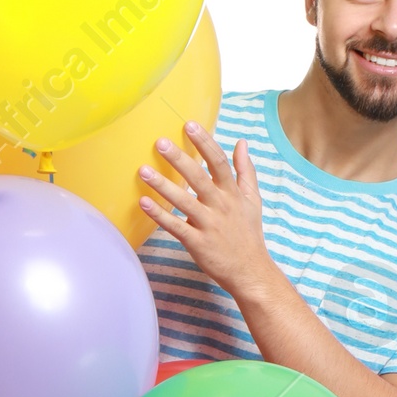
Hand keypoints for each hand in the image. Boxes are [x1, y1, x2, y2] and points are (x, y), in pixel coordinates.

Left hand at [138, 121, 278, 299]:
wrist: (250, 271)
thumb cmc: (248, 234)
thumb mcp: (253, 199)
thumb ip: (246, 170)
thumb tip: (243, 142)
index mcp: (233, 193)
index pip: (219, 162)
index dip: (205, 142)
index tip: (190, 125)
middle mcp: (221, 206)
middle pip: (199, 177)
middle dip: (179, 158)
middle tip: (159, 142)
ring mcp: (209, 225)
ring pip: (184, 201)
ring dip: (163, 185)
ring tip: (143, 170)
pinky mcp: (197, 243)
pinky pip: (176, 227)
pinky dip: (159, 216)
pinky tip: (144, 203)